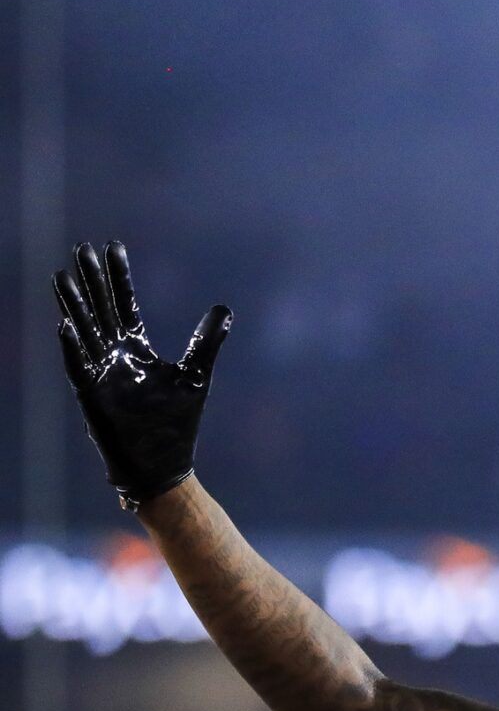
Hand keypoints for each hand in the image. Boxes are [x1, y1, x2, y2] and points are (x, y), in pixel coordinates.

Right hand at [52, 241, 231, 508]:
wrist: (163, 464)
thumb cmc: (176, 423)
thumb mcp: (196, 375)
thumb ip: (206, 342)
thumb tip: (224, 310)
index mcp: (137, 349)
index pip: (125, 304)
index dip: (119, 276)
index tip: (113, 246)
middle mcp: (115, 356)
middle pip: (100, 309)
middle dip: (92, 280)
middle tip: (81, 246)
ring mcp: (100, 374)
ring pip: (84, 331)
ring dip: (73, 305)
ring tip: (63, 275)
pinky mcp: (92, 397)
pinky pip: (79, 368)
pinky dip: (72, 348)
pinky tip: (65, 325)